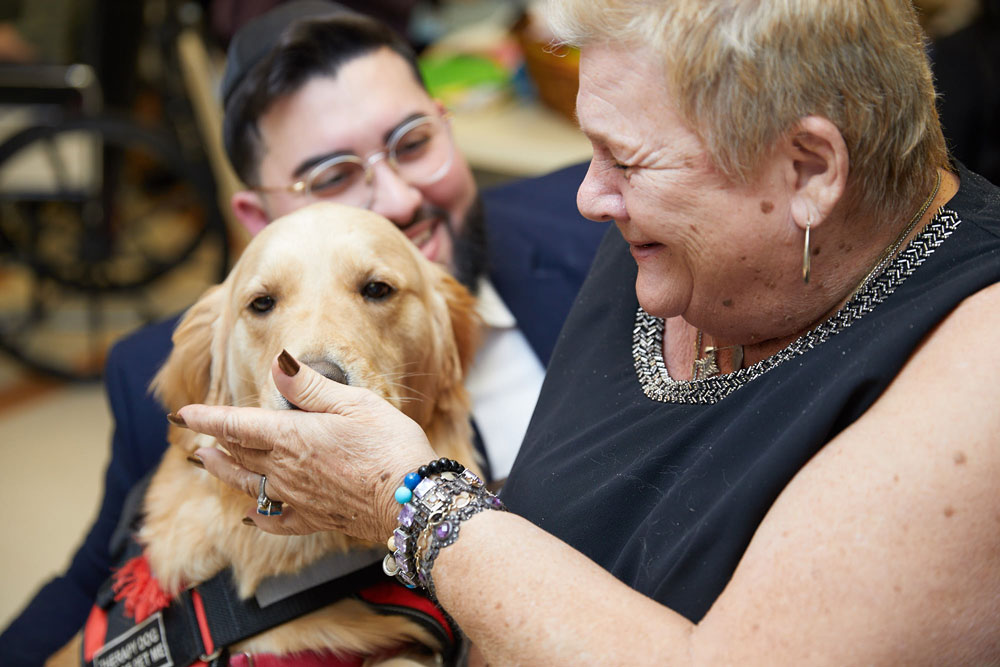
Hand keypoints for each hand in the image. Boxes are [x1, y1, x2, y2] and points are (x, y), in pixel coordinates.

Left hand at [176, 351, 436, 542]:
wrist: (411, 502)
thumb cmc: (389, 447)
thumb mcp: (355, 403)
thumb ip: (311, 387)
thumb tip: (277, 366)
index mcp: (291, 437)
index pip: (237, 424)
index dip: (208, 417)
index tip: (184, 412)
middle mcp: (285, 470)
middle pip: (239, 454)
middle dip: (215, 441)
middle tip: (196, 435)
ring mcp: (297, 498)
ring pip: (249, 485)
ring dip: (225, 472)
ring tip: (207, 464)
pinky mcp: (314, 519)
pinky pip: (275, 521)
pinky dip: (257, 517)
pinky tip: (250, 516)